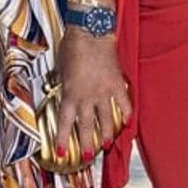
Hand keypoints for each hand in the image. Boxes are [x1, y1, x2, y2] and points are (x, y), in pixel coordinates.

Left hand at [53, 30, 131, 167]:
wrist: (91, 32)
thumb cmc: (73, 46)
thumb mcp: (61, 68)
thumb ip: (64, 84)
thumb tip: (64, 90)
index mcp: (70, 94)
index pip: (64, 123)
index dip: (62, 139)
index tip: (60, 152)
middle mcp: (87, 97)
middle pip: (87, 128)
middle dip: (87, 145)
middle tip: (87, 156)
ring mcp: (104, 93)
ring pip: (107, 121)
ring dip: (107, 135)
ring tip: (107, 144)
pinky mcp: (118, 85)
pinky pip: (124, 105)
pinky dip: (126, 115)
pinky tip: (127, 122)